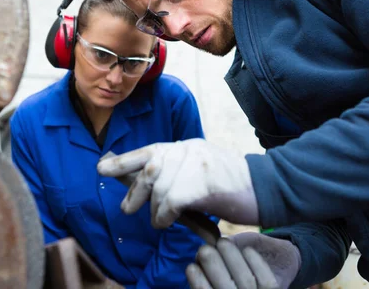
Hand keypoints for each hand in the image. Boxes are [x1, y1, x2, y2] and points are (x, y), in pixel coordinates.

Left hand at [96, 138, 257, 228]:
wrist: (266, 186)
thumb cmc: (233, 184)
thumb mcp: (202, 169)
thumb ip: (177, 172)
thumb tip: (147, 186)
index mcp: (186, 147)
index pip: (149, 151)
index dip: (122, 161)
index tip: (102, 168)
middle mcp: (188, 150)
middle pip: (148, 170)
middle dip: (134, 193)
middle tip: (127, 208)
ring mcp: (195, 164)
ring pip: (158, 190)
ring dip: (154, 211)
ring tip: (161, 220)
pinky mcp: (200, 183)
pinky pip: (169, 203)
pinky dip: (164, 217)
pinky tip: (170, 222)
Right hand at [186, 232, 300, 288]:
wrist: (278, 268)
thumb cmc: (236, 273)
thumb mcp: (219, 276)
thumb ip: (210, 269)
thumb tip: (198, 257)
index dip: (198, 282)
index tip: (191, 266)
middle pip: (226, 288)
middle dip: (212, 265)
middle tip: (205, 248)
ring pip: (246, 281)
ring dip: (231, 257)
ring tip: (223, 242)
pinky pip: (265, 278)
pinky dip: (254, 261)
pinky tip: (246, 250)